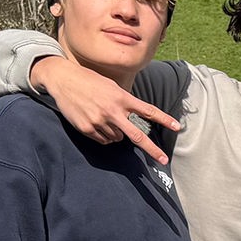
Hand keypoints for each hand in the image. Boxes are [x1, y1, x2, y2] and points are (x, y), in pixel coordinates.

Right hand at [30, 56, 180, 163]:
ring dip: (116, 133)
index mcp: (121, 98)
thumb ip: (123, 103)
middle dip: (152, 149)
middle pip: (136, 135)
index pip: (147, 110)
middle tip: (163, 160)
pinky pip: (103, 140)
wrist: (64, 80)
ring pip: (117, 139)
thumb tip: (128, 125)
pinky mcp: (87, 128)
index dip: (163, 119)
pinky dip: (103, 136)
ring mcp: (99, 121)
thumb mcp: (111, 87)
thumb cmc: (90, 81)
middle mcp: (113, 111)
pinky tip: (95, 123)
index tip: (177, 126)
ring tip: (105, 118)